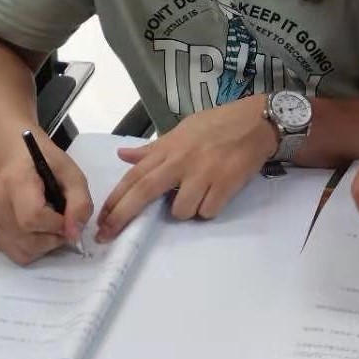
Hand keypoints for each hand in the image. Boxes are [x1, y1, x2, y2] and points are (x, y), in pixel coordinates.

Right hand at [0, 135, 91, 265]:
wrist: (14, 160)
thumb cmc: (46, 164)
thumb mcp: (71, 174)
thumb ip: (80, 202)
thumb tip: (74, 235)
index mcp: (14, 181)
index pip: (33, 218)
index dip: (58, 225)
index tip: (68, 218)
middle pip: (28, 241)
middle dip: (53, 238)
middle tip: (60, 222)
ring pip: (21, 253)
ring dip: (43, 245)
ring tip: (46, 224)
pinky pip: (11, 253)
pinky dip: (28, 247)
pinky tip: (30, 227)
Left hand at [97, 96, 276, 240]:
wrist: (258, 121)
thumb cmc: (219, 124)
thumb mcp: (184, 130)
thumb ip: (154, 148)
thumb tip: (122, 156)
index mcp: (170, 147)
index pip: (135, 175)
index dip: (115, 199)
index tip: (101, 219)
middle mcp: (182, 160)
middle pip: (145, 192)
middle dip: (123, 217)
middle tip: (107, 236)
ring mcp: (204, 173)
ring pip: (180, 211)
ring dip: (185, 209)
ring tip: (198, 194)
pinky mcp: (226, 184)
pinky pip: (208, 212)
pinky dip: (209, 208)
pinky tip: (217, 193)